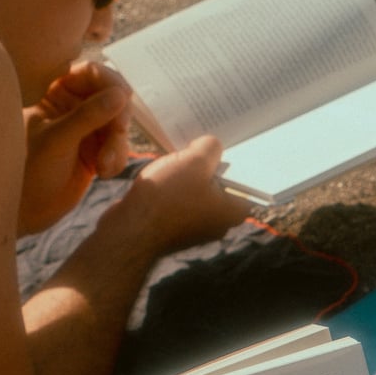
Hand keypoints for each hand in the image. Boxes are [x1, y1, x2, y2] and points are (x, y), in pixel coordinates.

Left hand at [19, 62, 132, 233]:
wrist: (27, 212)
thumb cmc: (28, 171)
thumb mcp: (57, 140)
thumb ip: (88, 116)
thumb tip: (122, 94)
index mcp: (53, 92)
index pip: (91, 72)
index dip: (111, 83)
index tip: (123, 99)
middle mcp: (72, 105)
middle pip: (112, 97)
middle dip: (117, 120)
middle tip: (117, 135)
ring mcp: (86, 128)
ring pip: (119, 124)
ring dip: (118, 145)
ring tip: (104, 166)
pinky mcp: (97, 149)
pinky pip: (120, 145)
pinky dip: (118, 158)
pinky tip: (104, 173)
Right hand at [127, 136, 250, 252]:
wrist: (129, 231)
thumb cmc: (168, 198)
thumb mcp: (195, 160)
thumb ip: (210, 147)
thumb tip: (208, 147)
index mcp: (233, 212)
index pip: (246, 181)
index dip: (237, 160)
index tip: (227, 143)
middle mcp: (218, 223)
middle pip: (219, 184)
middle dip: (208, 164)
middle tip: (198, 143)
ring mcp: (193, 228)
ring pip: (196, 191)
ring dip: (186, 174)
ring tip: (176, 155)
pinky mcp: (171, 228)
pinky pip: (177, 201)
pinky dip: (170, 187)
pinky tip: (160, 172)